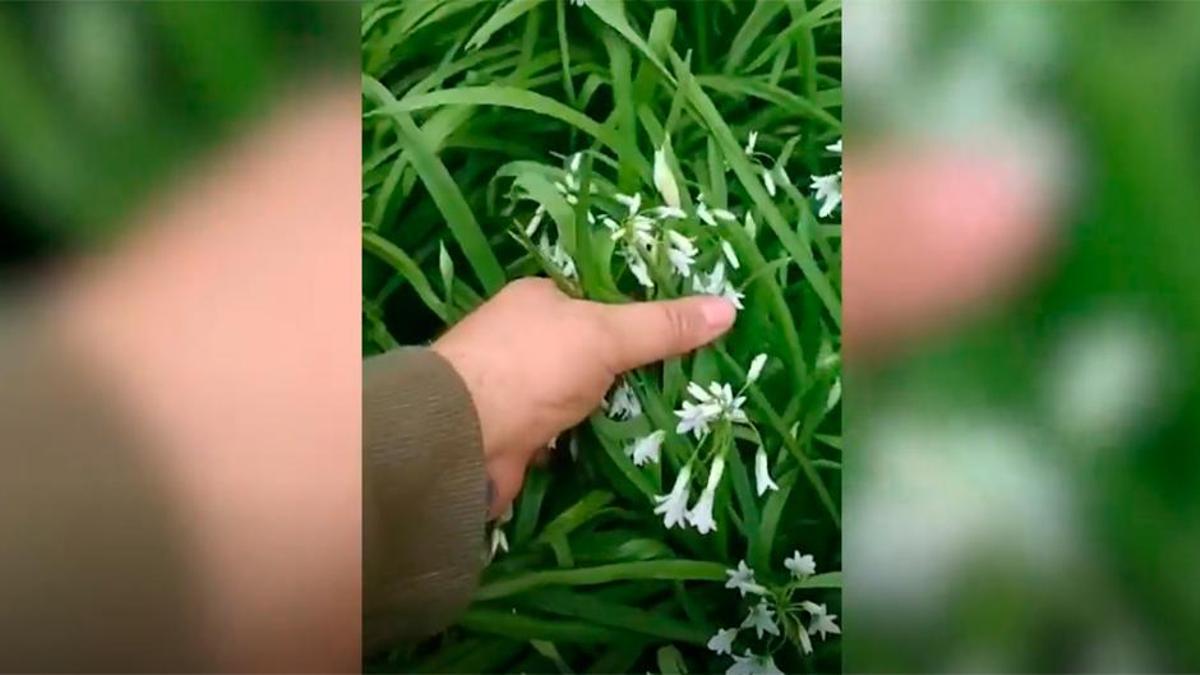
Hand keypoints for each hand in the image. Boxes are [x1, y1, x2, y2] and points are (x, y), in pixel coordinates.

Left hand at [432, 278, 735, 516]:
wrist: (462, 438)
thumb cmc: (530, 367)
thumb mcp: (605, 335)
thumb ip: (662, 325)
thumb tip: (730, 307)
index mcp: (541, 298)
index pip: (601, 295)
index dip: (645, 308)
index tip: (692, 325)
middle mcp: (527, 338)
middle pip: (596, 347)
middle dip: (638, 362)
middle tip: (700, 373)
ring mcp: (522, 388)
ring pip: (587, 392)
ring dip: (621, 405)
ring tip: (685, 411)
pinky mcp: (523, 434)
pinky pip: (574, 432)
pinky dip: (600, 439)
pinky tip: (641, 444)